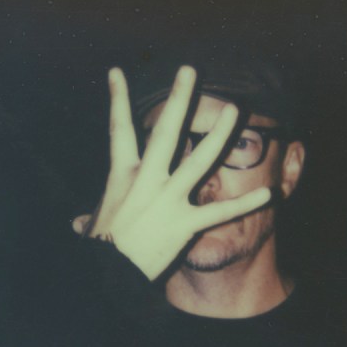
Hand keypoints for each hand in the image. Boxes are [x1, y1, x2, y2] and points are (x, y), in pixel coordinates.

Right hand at [77, 66, 270, 280]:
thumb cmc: (99, 250)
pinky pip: (219, 213)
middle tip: (190, 70)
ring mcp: (168, 200)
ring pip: (199, 160)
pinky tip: (268, 194)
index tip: (117, 72)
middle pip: (165, 132)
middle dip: (179, 99)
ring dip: (218, 135)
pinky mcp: (185, 225)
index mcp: (123, 176)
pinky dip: (245, 204)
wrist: (108, 276)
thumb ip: (90, 220)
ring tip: (235, 110)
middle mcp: (147, 181)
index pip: (118, 130)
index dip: (117, 99)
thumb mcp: (94, 227)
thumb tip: (78, 225)